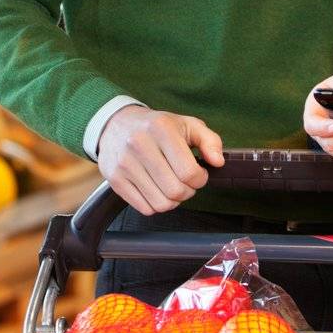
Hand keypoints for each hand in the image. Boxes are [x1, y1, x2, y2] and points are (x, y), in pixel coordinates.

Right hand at [97, 106, 224, 215]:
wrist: (115, 124)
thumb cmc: (157, 127)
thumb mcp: (187, 124)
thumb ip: (210, 141)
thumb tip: (218, 162)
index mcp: (161, 129)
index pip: (189, 172)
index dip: (200, 179)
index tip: (198, 173)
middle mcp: (140, 144)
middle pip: (175, 191)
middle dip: (187, 191)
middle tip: (185, 181)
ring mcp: (124, 163)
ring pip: (160, 204)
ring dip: (172, 201)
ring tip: (171, 186)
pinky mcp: (114, 178)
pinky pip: (144, 208)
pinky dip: (155, 204)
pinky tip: (156, 189)